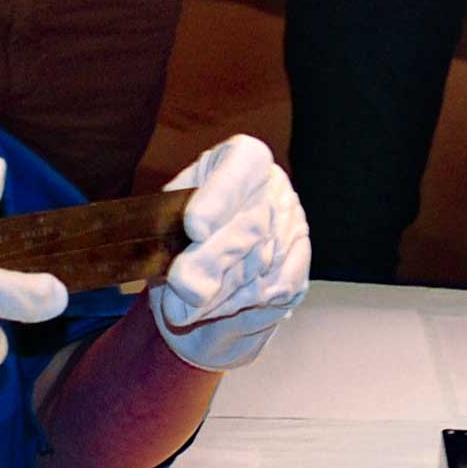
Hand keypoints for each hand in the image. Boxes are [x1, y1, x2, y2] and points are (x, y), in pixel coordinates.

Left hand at [150, 136, 312, 370]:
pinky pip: (277, 286)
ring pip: (261, 262)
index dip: (220, 195)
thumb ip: (171, 239)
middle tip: (181, 285)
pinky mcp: (300, 262)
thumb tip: (183, 278)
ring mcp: (292, 223)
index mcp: (238, 160)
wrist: (205, 280)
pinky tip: (217, 307)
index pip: (242, 162)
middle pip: (251, 222)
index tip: (194, 228)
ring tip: (185, 307)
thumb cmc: (179, 241)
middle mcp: (272, 185)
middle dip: (212, 259)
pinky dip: (241, 303)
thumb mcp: (166, 222)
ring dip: (220, 291)